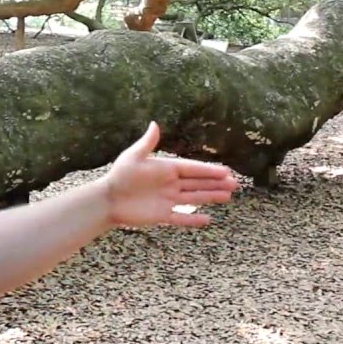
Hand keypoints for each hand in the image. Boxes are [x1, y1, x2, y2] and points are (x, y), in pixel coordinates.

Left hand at [99, 121, 240, 227]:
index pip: (192, 169)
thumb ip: (147, 143)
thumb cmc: (119, 175)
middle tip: (235, 184)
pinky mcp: (162, 216)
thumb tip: (155, 124)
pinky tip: (208, 219)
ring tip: (228, 196)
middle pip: (198, 183)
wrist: (107, 199)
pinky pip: (182, 218)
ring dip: (211, 197)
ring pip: (194, 198)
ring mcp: (168, 200)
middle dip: (216, 183)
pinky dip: (194, 219)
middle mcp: (170, 184)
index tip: (225, 171)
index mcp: (166, 169)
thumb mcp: (133, 157)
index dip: (209, 171)